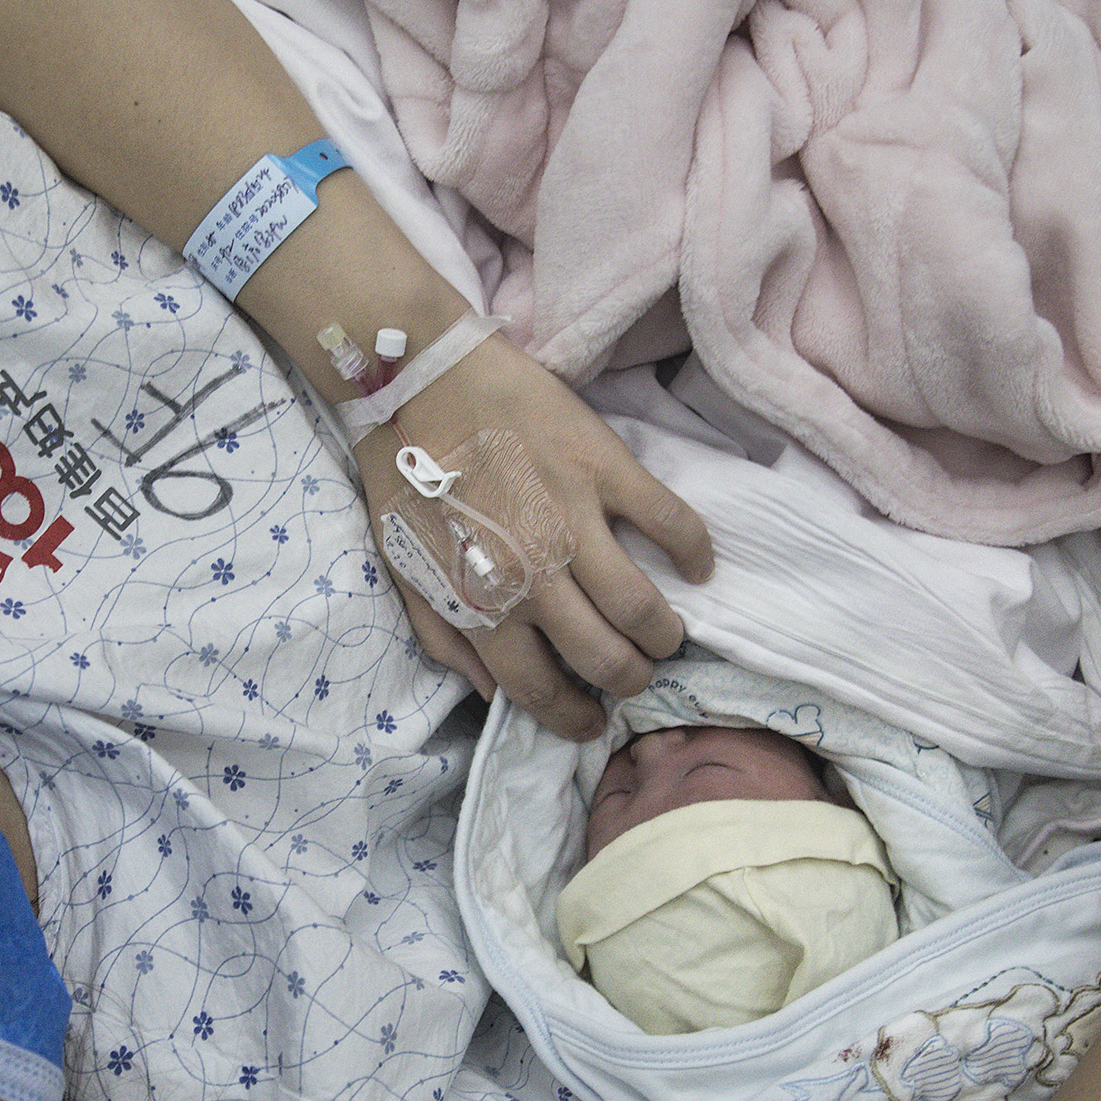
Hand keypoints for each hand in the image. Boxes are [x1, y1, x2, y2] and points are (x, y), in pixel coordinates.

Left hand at [354, 334, 714, 739]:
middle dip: (629, 680)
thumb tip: (491, 692)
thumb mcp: (403, 569)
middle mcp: (531, 576)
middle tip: (637, 675)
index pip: (536, 690)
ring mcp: (573, 521)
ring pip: (642, 608)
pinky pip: (670, 523)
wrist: (418, 378)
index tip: (591, 722)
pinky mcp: (605, 469)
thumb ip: (444, 637)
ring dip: (663, 634)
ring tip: (666, 635)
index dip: (571, 717)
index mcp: (479, 604)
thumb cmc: (405, 476)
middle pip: (603, 658)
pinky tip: (697, 567)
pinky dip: (695, 552)